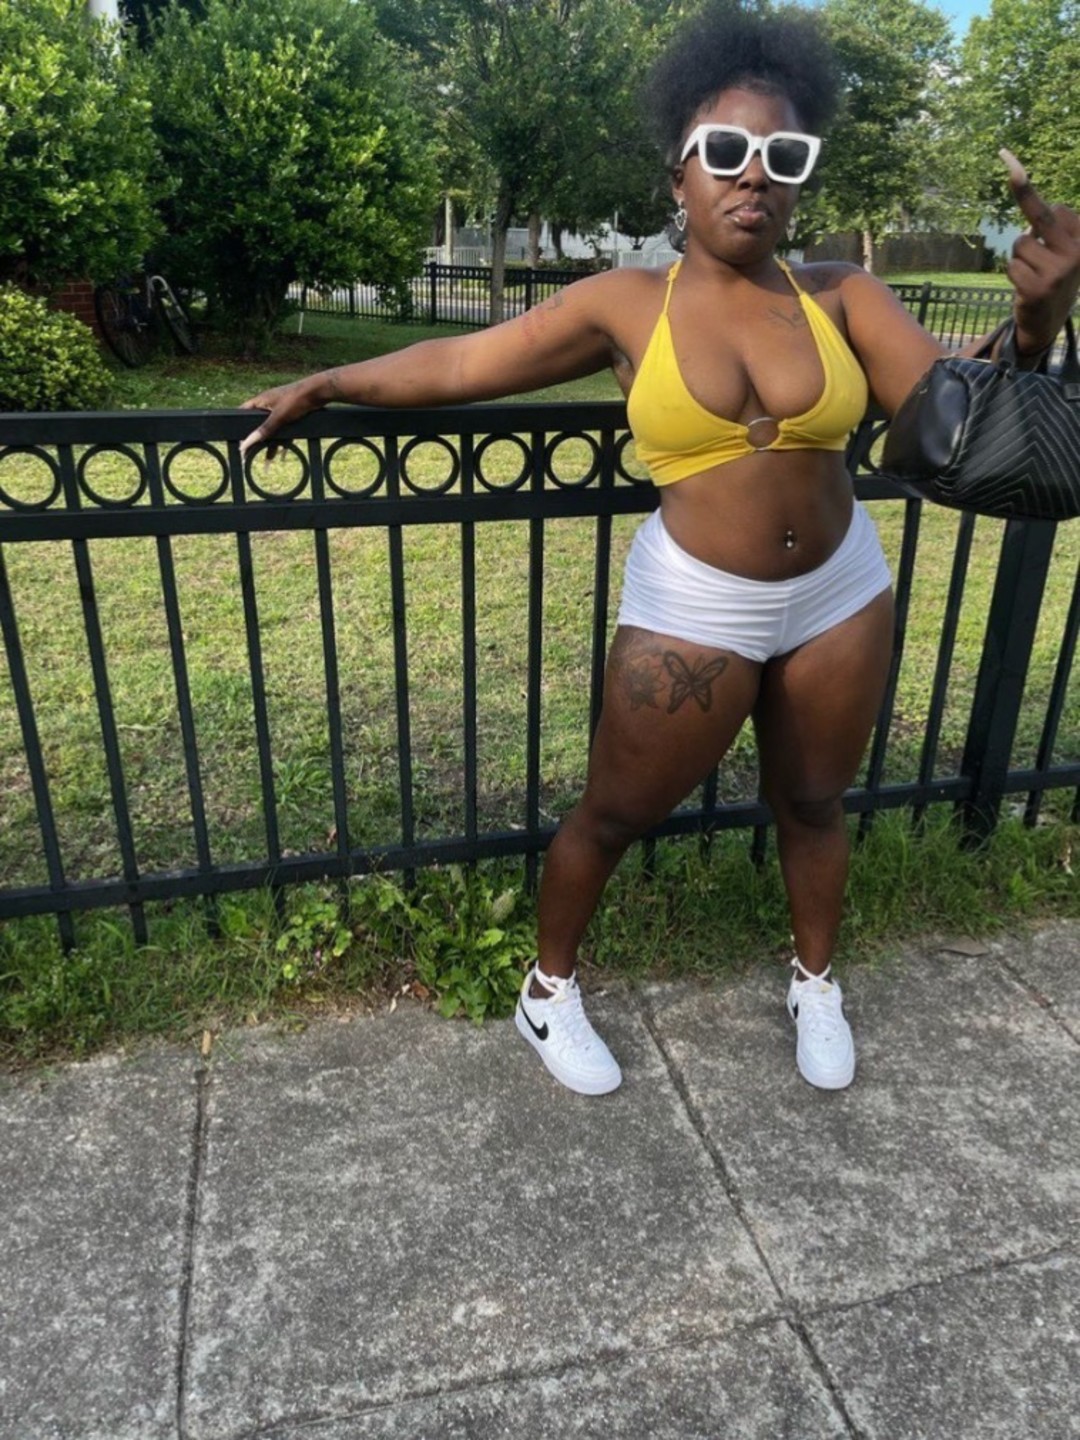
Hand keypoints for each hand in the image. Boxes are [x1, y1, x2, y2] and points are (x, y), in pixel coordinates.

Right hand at [238, 378, 322, 462]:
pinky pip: (283, 431)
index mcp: (261, 401)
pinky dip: (283, 442)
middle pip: (258, 425)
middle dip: (255, 440)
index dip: (238, 425)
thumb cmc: (296, 399)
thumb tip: (248, 442)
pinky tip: (282, 454)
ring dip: (270, 445)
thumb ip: (264, 430)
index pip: (243, 412)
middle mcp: (268, 405)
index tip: (238, 440)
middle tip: (249, 455)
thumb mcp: (278, 417)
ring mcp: (280, 410)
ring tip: (267, 461)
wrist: (319, 392)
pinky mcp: (291, 415)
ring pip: (272, 430)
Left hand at [1000, 148, 1079, 353]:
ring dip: (1019, 257)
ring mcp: (1060, 272)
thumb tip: (1038, 211)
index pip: (1054, 209)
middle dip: (1022, 186)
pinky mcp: (1040, 289)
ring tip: (1033, 273)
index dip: (1026, 190)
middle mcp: (1078, 253)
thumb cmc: (1052, 277)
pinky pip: (1012, 266)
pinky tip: (1026, 286)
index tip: (1008, 160)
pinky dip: (1013, 273)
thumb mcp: (1063, 249)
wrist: (1048, 322)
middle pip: (1042, 215)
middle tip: (1004, 154)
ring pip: (1020, 244)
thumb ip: (1053, 226)